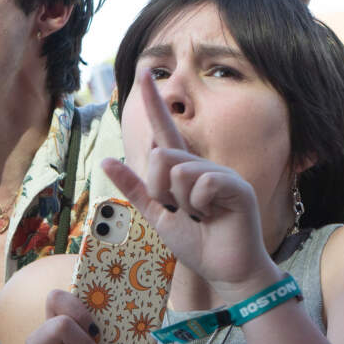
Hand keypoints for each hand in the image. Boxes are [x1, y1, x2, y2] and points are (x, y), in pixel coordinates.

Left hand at [101, 74, 280, 302]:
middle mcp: (201, 165)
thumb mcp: (157, 216)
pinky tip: (212, 216)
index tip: (143, 73)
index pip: (164, 131)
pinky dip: (198, 206)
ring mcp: (220, 173)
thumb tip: (107, 159)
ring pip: (178, 170)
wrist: (225, 271)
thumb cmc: (196, 244)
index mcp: (182, 170)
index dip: (153, 102)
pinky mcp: (236, 186)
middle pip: (160, 156)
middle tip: (179, 213)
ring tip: (198, 216)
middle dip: (159, 191)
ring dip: (180, 202)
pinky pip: (201, 183)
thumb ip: (135, 189)